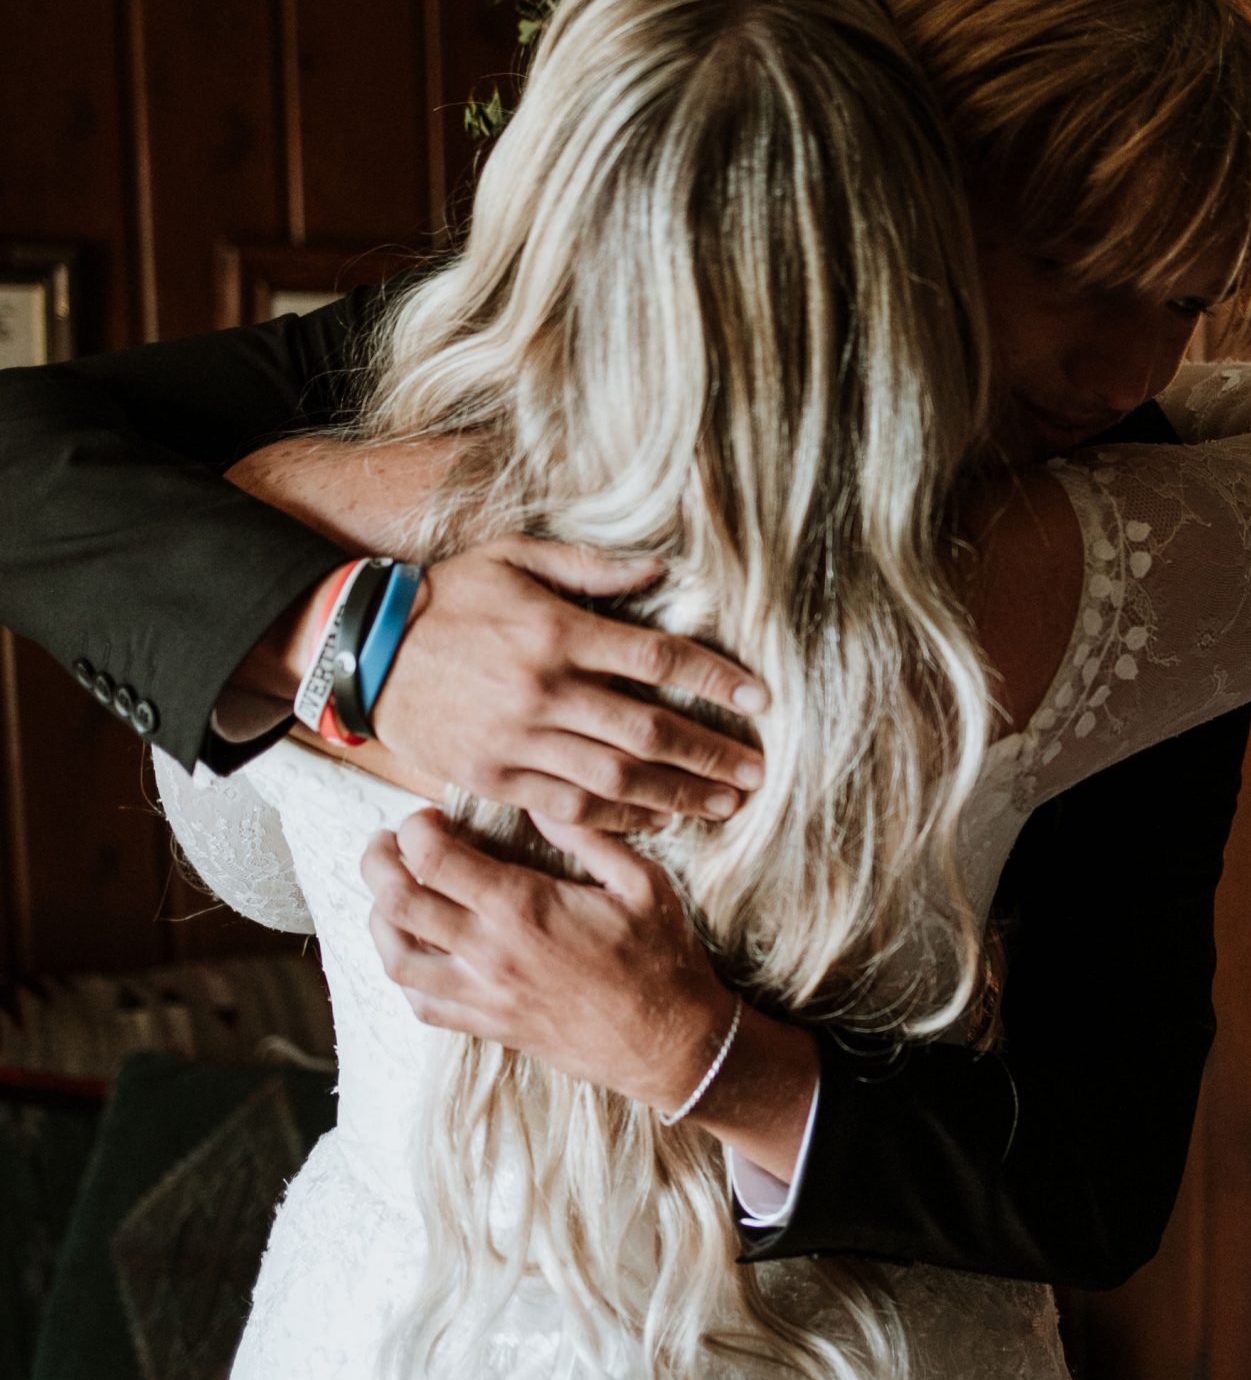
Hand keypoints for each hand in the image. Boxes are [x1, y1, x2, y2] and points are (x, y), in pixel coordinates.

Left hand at [362, 811, 735, 1112]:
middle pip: (397, 902)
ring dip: (380, 918)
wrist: (670, 1045)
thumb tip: (539, 800)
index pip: (433, 858)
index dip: (416, 827)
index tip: (429, 816)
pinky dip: (406, 973)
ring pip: (396, 957)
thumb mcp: (641, 882)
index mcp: (523, 907)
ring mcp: (484, 995)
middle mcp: (490, 953)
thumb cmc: (661, 960)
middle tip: (388, 842)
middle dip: (378, 862)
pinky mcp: (489, 1026)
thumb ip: (586, 836)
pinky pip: (422, 1003)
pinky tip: (417, 948)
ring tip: (390, 892)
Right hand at [367, 543, 766, 829]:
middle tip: (758, 773)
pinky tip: (658, 821)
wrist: (362, 650)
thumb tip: (659, 570)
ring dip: (678, 796)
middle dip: (711, 755)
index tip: (759, 700)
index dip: (715, 681)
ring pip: (616, 779)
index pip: (657, 659)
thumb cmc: (447, 596)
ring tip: (724, 806)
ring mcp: (518, 742)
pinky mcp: (493, 779)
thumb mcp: (512, 557)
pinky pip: (569, 807)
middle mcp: (544, 691)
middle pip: (649, 731)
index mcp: (556, 632)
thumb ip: (589, 567)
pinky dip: (619, 819)